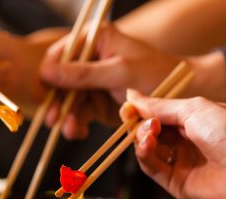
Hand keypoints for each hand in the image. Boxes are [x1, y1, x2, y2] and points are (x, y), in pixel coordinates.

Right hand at [40, 24, 181, 139]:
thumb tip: (46, 72)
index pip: (59, 55)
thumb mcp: (119, 72)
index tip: (43, 93)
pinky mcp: (97, 103)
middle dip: (57, 102)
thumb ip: (82, 73)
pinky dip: (77, 124)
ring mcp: (92, 83)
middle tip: (52, 120)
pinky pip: (79, 114)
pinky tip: (79, 131)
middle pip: (60, 81)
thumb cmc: (155, 74)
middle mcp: (89, 60)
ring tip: (70, 130)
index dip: (48, 74)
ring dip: (67, 117)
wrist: (183, 95)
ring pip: (68, 101)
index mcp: (95, 40)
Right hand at [121, 91, 225, 198]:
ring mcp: (179, 163)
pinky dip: (144, 154)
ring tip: (149, 131)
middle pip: (149, 132)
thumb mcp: (193, 109)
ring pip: (147, 150)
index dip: (141, 111)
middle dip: (139, 124)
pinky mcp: (175, 182)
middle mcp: (184, 142)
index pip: (157, 115)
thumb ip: (160, 106)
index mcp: (192, 121)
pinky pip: (151, 168)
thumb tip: (131, 95)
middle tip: (133, 118)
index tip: (127, 107)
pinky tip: (147, 144)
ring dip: (141, 138)